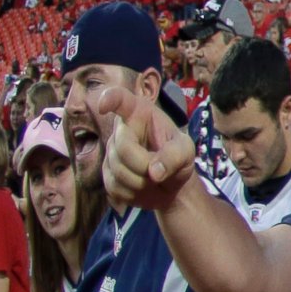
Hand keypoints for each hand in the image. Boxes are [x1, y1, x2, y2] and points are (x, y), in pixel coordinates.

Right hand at [88, 82, 194, 211]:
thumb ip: (174, 156)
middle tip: (160, 171)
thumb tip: (153, 172)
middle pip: (123, 148)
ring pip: (118, 170)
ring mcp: (110, 152)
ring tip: (154, 178)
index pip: (121, 99)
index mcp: (140, 113)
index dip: (110, 99)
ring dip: (141, 182)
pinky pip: (115, 187)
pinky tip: (143, 187)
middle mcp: (121, 130)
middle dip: (144, 164)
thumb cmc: (178, 158)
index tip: (104, 105)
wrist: (171, 184)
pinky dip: (134, 193)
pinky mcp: (106, 175)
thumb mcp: (186, 152)